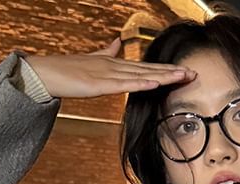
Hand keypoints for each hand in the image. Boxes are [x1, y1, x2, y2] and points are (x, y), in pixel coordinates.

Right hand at [23, 39, 195, 98]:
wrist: (46, 73)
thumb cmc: (66, 70)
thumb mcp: (91, 60)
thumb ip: (106, 52)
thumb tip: (117, 42)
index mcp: (114, 64)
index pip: (145, 68)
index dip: (165, 70)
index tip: (183, 71)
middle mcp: (115, 66)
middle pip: (149, 70)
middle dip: (172, 73)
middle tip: (193, 73)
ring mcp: (108, 74)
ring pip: (142, 76)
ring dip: (163, 77)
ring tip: (182, 77)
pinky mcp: (101, 84)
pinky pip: (125, 84)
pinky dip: (142, 84)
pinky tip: (156, 84)